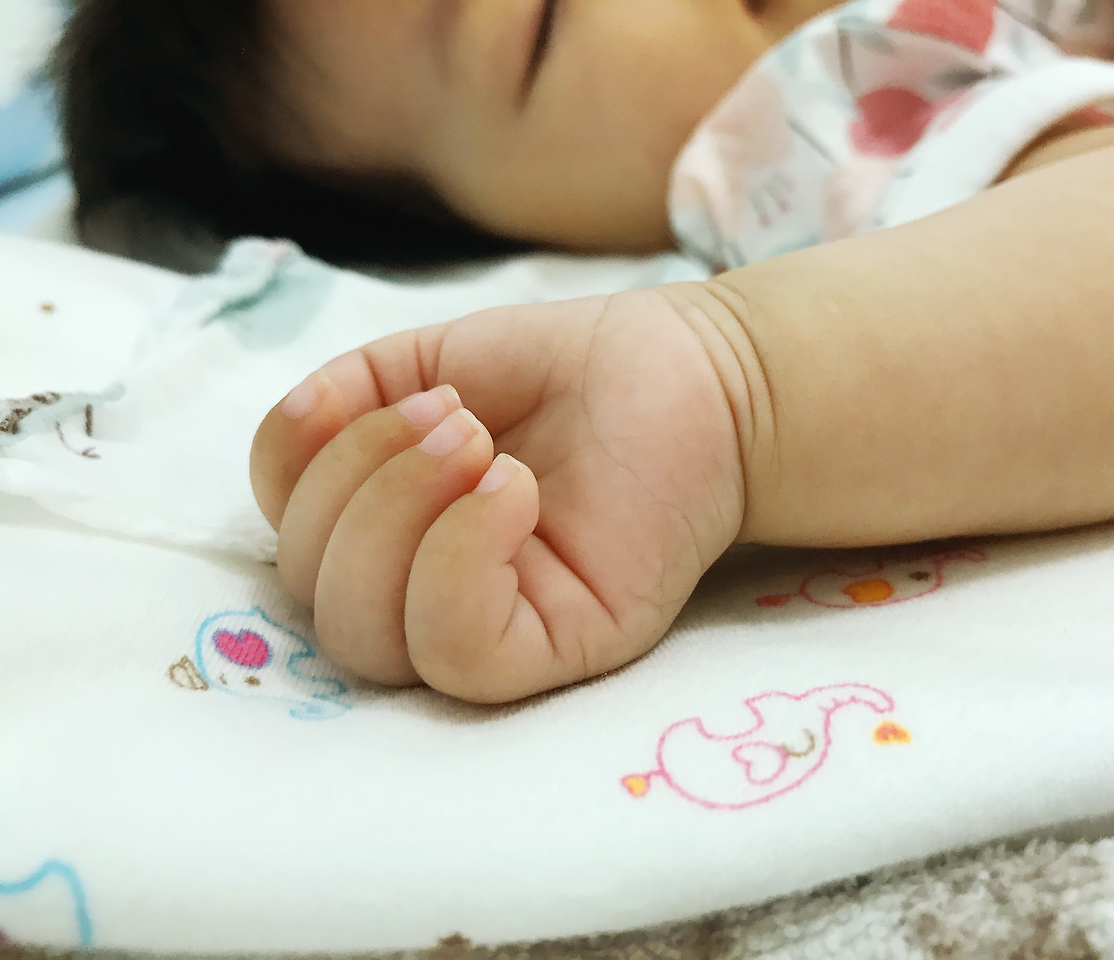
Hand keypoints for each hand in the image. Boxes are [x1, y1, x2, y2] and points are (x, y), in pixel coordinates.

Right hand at [250, 287, 747, 702]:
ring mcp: (488, 629)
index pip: (288, 534)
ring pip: (366, 636)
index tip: (390, 393)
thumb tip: (298, 421)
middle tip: (454, 420)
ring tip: (480, 444)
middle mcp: (423, 591)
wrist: (697, 374)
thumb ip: (351, 395)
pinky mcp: (554, 650)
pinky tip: (513, 490)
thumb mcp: (435, 362)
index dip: (299, 462)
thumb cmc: (575, 371)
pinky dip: (457, 556)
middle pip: (315, 595)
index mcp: (388, 529)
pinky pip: (454, 649)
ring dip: (398, 515)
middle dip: (357, 485)